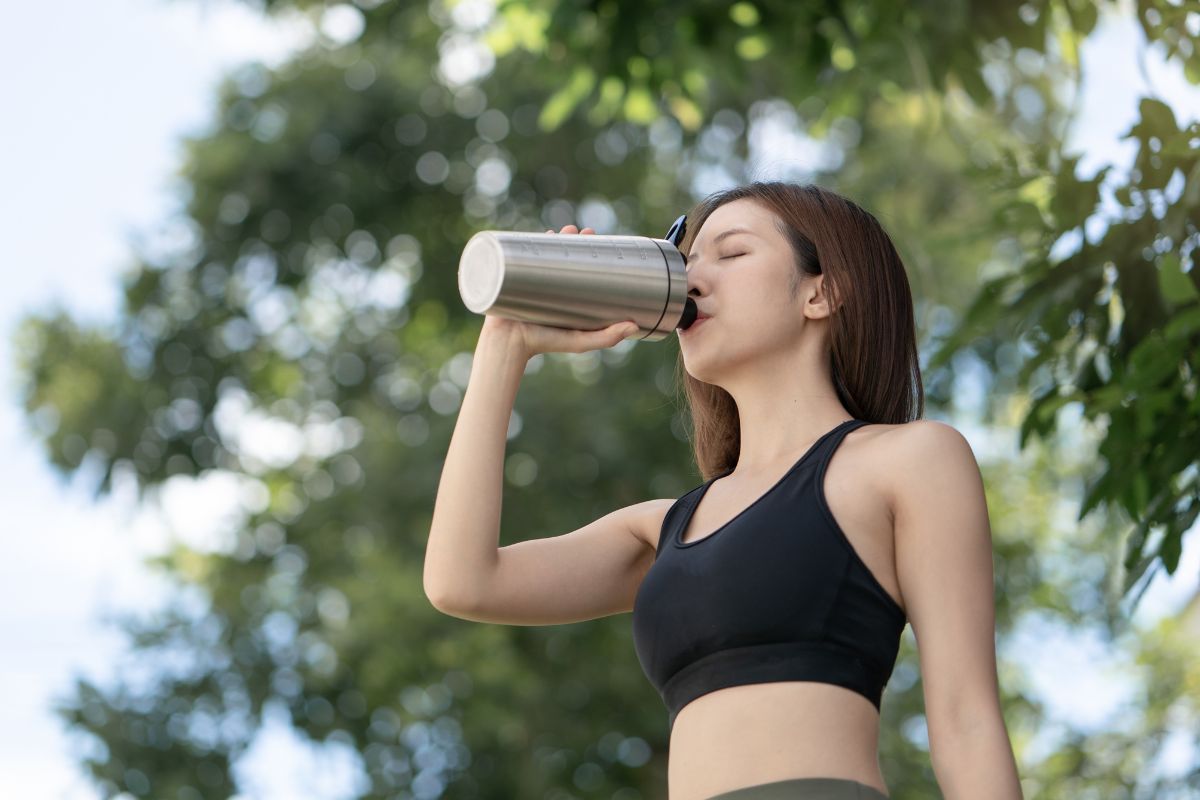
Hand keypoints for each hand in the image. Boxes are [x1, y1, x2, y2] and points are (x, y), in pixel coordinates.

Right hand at [480, 225, 638, 358]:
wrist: (507, 343)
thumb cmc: (544, 344)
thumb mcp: (580, 341)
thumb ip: (607, 337)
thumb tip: (634, 326)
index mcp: (567, 294)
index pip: (581, 267)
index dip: (591, 252)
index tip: (602, 242)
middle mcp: (551, 284)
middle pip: (564, 255)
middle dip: (575, 240)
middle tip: (585, 232)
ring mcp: (532, 279)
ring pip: (546, 252)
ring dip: (556, 237)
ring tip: (566, 230)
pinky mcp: (513, 276)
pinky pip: (523, 255)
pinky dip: (531, 242)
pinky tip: (542, 234)